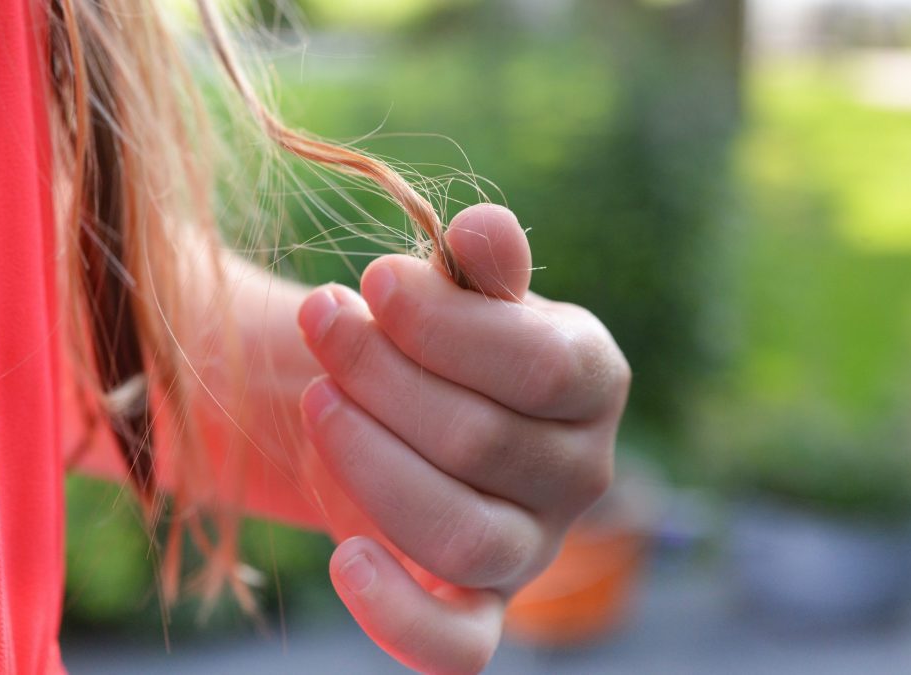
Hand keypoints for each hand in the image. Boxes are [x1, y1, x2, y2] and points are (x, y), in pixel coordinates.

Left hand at [296, 204, 628, 673]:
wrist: (401, 412)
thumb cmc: (436, 341)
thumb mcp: (460, 293)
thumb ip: (479, 267)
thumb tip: (484, 227)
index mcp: (592, 381)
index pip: (541, 367)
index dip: (445, 325)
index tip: (372, 282)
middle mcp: (580, 473)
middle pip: (482, 440)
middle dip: (381, 375)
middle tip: (321, 323)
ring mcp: (531, 549)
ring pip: (463, 535)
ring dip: (370, 463)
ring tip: (318, 402)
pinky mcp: (478, 609)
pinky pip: (457, 647)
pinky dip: (398, 615)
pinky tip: (343, 559)